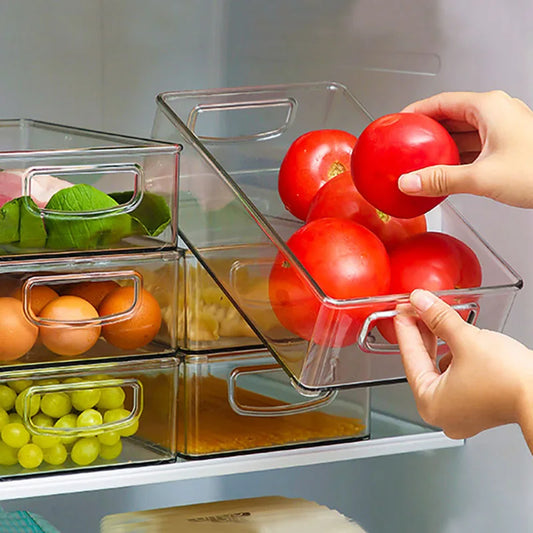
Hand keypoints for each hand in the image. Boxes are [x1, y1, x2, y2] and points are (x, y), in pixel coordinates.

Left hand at [394, 289, 532, 452]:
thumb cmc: (510, 381)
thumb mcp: (466, 339)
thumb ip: (438, 318)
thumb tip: (421, 303)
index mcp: (430, 403)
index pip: (410, 358)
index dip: (405, 329)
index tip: (401, 311)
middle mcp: (442, 413)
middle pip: (423, 364)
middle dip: (421, 334)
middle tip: (415, 310)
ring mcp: (461, 412)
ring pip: (440, 368)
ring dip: (437, 342)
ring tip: (433, 318)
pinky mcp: (478, 406)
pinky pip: (455, 375)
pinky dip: (453, 355)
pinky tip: (453, 338)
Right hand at [397, 90, 532, 207]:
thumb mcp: (481, 177)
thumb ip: (440, 180)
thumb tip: (411, 182)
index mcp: (489, 107)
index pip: (441, 101)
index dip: (416, 111)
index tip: (399, 121)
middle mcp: (496, 112)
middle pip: (450, 116)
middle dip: (426, 131)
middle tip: (406, 142)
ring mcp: (502, 127)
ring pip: (462, 131)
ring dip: (441, 146)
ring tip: (421, 158)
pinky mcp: (506, 144)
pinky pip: (473, 144)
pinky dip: (456, 155)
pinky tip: (445, 169)